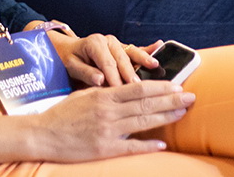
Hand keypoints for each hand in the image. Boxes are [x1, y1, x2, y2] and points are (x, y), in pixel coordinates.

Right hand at [4, 81, 193, 161]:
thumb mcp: (84, 94)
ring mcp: (107, 131)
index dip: (161, 87)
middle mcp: (108, 111)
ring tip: (183, 113)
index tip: (177, 86)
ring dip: (165, 117)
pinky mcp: (103, 149)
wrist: (42, 134)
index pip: (139, 88)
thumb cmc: (63, 114)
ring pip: (142, 122)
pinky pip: (130, 147)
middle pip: (145, 104)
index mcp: (104, 95)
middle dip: (171, 100)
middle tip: (191, 97)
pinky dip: (147, 145)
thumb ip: (106, 91)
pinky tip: (163, 144)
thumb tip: (128, 88)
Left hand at [49, 31, 158, 86]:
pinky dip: (148, 50)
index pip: (106, 62)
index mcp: (94, 43)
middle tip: (137, 88)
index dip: (113, 77)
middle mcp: (108, 41)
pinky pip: (137, 49)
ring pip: (131, 53)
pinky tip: (159, 48)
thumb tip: (99, 79)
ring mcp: (118, 43)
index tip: (118, 90)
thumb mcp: (72, 66)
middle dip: (130, 73)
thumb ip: (86, 72)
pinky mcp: (124, 48)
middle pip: (121, 58)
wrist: (70, 51)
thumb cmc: (71, 60)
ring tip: (153, 68)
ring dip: (143, 62)